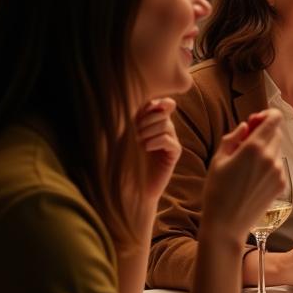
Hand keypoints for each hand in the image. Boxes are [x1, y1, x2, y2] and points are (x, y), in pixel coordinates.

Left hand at [129, 98, 180, 222]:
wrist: (126, 189)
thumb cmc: (118, 163)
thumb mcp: (121, 137)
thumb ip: (132, 119)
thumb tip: (147, 104)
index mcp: (148, 122)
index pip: (158, 103)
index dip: (153, 103)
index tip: (141, 111)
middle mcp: (160, 129)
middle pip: (162, 113)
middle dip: (147, 120)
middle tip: (134, 133)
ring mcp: (168, 141)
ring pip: (166, 125)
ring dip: (150, 131)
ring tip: (138, 142)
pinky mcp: (173, 154)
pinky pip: (171, 141)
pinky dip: (158, 141)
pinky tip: (146, 148)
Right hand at [200, 109, 283, 243]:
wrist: (226, 225)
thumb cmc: (217, 191)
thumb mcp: (218, 160)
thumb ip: (233, 138)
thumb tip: (247, 126)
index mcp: (254, 147)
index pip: (274, 119)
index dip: (267, 115)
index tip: (256, 121)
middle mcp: (270, 157)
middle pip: (276, 133)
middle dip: (264, 133)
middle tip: (247, 143)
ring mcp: (278, 171)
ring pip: (277, 150)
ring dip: (266, 150)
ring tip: (246, 165)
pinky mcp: (282, 184)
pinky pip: (277, 165)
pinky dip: (269, 165)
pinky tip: (252, 178)